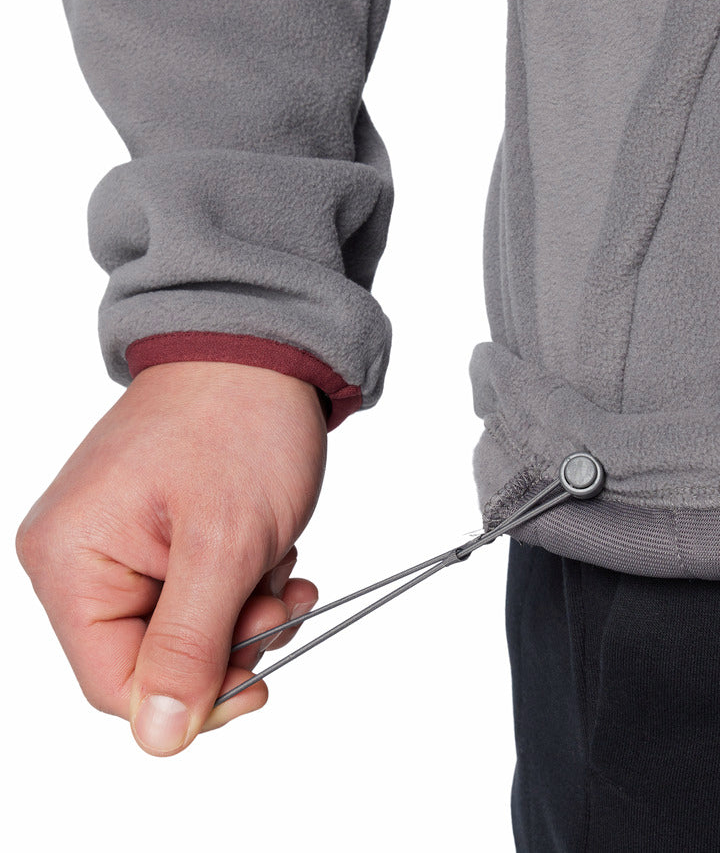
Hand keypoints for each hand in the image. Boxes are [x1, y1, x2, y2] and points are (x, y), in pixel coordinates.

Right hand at [16, 360, 325, 754]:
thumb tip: (158, 737)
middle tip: (282, 603)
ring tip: (280, 563)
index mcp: (70, 561)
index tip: (261, 683)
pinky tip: (270, 548)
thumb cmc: (239, 423)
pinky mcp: (154, 531)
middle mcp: (78, 556)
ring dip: (245, 610)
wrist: (263, 347)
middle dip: (230, 642)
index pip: (114, 683)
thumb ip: (190, 646)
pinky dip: (242, 582)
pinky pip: (195, 591)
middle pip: (151, 658)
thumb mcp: (225, 545)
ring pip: (184, 629)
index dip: (192, 698)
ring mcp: (117, 542)